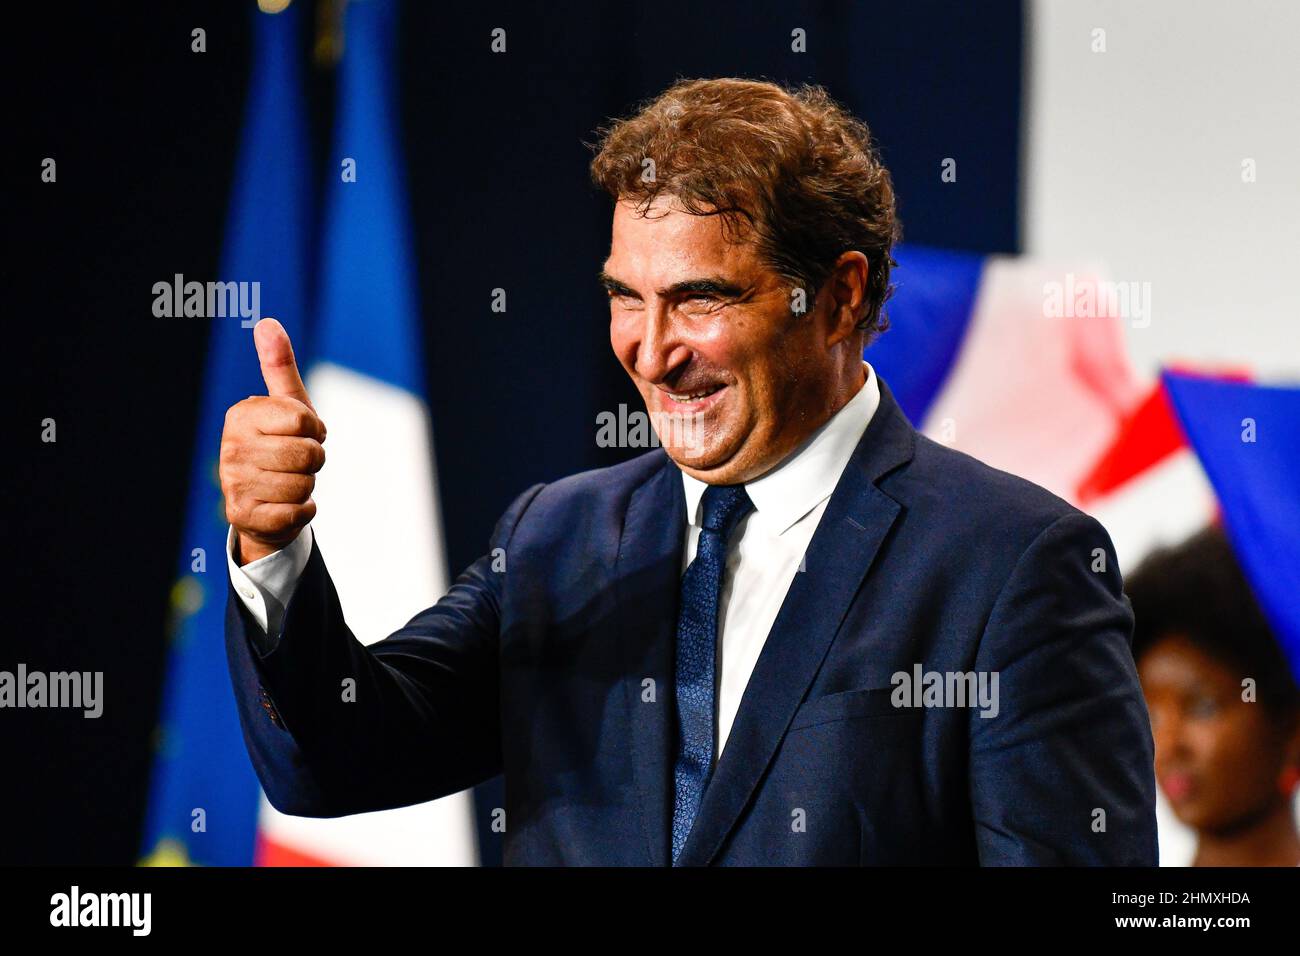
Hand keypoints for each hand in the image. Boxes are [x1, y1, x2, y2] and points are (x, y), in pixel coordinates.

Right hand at [220, 318, 326, 564]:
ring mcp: (233, 483)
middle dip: (314, 460)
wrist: (265, 500)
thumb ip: (279, 365)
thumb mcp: (287, 405)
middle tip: (298, 461)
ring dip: (306, 487)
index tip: (303, 433)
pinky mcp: (242, 516)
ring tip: (289, 481)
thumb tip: (267, 322)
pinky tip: (286, 505)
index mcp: (242, 415)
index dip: (315, 430)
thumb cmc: (281, 444)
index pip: (304, 421)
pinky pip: (296, 513)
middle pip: (308, 455)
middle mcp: (230, 447)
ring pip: (303, 485)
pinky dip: (302, 511)